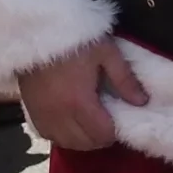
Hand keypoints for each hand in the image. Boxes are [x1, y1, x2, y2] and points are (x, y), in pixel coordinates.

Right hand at [15, 38, 149, 150]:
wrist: (36, 29)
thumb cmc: (75, 39)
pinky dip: (60, 135)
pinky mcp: (30, 111)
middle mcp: (60, 115)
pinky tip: (68, 122)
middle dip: (98, 137)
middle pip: (84, 144)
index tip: (117, 120)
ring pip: (65, 143)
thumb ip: (125, 79)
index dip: (114, 132)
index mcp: (80, 102)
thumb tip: (141, 102)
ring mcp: (42, 115)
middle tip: (105, 122)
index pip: (101, 135)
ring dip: (80, 139)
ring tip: (88, 123)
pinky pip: (47, 136)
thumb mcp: (106, 52)